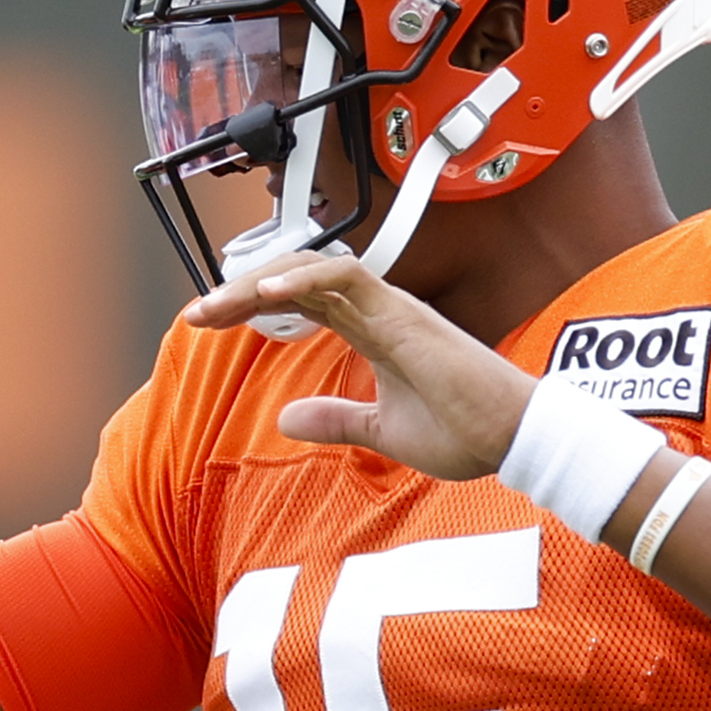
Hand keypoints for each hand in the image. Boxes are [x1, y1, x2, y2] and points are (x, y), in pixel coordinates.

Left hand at [187, 249, 534, 479]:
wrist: (514, 439)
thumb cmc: (465, 431)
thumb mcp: (381, 432)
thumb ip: (336, 420)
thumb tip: (287, 418)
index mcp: (373, 330)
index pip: (301, 300)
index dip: (251, 305)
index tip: (208, 322)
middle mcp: (379, 310)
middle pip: (297, 280)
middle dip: (241, 291)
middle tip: (196, 312)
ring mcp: (392, 307)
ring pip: (313, 271)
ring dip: (260, 283)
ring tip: (216, 304)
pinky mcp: (404, 315)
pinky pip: (347, 277)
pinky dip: (304, 279)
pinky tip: (267, 294)